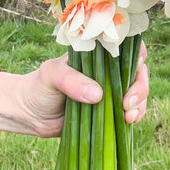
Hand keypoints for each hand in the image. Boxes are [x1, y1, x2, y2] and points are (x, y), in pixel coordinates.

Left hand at [0, 43, 149, 137]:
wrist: (29, 114)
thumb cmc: (39, 86)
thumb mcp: (51, 75)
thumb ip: (71, 81)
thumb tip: (97, 94)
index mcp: (97, 54)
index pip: (125, 47)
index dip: (136, 55)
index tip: (136, 68)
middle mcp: (107, 71)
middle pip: (137, 71)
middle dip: (139, 87)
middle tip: (127, 103)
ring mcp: (110, 91)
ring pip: (137, 92)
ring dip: (139, 104)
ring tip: (128, 116)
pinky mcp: (108, 111)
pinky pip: (130, 111)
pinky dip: (135, 115)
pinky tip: (129, 122)